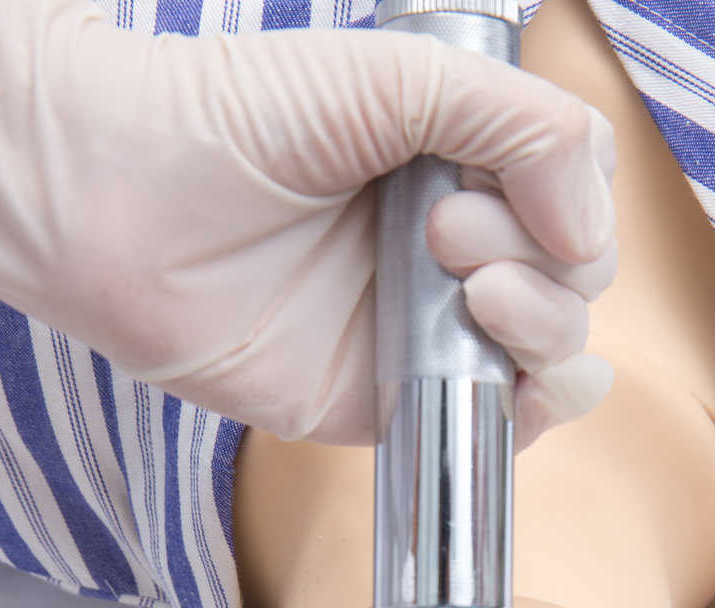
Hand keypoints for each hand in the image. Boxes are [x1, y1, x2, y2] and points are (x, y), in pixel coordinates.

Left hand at [0, 0, 616, 448]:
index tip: (501, 188)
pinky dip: (528, 404)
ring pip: (557, 350)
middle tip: (444, 234)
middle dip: (544, 259)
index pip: (574, 193)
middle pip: (577, 278)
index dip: (571, 199)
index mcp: (457, 166)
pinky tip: (500, 361)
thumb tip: (590, 226)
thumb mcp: (395, 78)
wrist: (124, 204)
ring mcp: (427, 329)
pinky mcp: (391, 403)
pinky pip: (497, 423)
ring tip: (466, 287)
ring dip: (544, 323)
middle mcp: (453, 250)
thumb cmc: (239, 120)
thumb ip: (516, 123)